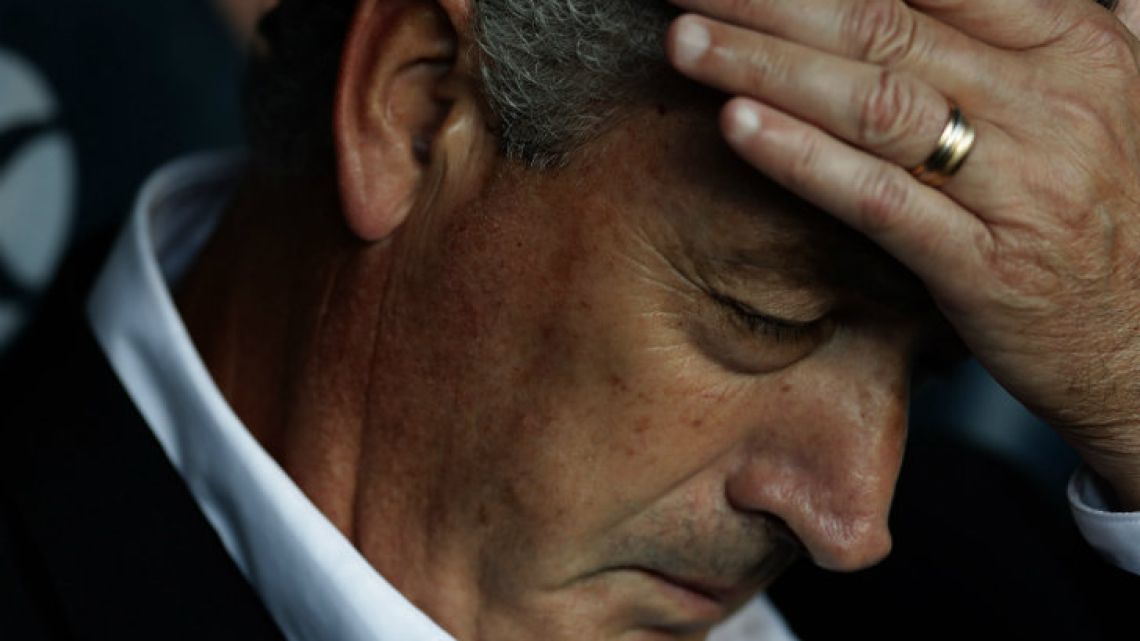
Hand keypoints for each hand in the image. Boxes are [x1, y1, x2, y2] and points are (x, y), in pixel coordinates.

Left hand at [665, 0, 1139, 506]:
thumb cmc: (1110, 213)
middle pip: (886, 25)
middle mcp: (1052, 101)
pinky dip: (804, 160)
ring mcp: (1020, 185)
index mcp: (1075, 44)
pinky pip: (879, 200)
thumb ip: (1041, 28)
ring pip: (874, 104)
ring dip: (766, 65)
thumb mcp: (1100, 97)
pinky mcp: (984, 268)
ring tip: (685, 41)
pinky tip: (737, 128)